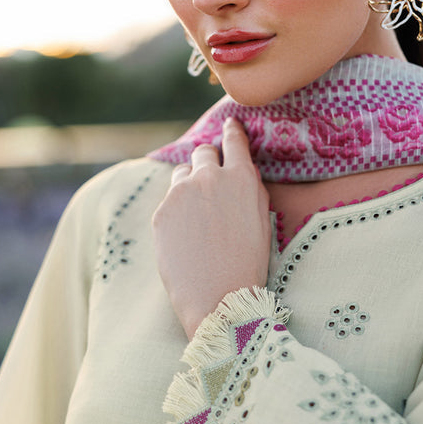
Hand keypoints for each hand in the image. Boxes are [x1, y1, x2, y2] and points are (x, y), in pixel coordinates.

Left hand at [152, 117, 270, 339]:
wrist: (219, 297)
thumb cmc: (248, 262)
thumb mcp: (261, 217)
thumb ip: (248, 187)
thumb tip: (236, 168)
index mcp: (241, 177)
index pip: (233, 140)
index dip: (231, 131)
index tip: (229, 126)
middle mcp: (210, 177)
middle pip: (203, 152)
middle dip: (207, 160)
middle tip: (210, 178)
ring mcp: (182, 193)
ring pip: (183, 174)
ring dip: (189, 184)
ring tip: (198, 215)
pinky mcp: (161, 211)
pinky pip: (170, 202)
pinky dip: (177, 211)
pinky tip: (186, 235)